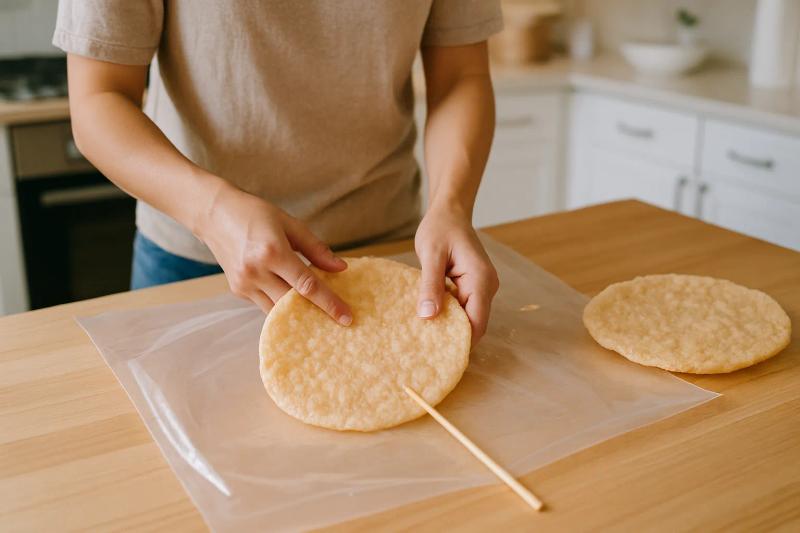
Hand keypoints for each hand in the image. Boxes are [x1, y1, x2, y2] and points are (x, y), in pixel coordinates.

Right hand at [196, 184, 351, 323]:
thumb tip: (341, 268)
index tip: (347, 318)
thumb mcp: (289, 224)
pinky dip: (280, 303)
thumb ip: (316, 248)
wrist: (213, 214)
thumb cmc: (255, 214)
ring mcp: (244, 284)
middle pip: (293, 303)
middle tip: (338, 320)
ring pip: (277, 310)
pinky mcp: (237, 290)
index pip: (307, 286)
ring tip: (318, 313)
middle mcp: (256, 271)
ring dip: (297, 312)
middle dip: (316, 313)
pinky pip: (265, 304)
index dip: (329, 304)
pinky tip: (291, 297)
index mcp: (273, 252)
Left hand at [414, 204, 498, 344]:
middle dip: (454, 337)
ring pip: (468, 316)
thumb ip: (430, 285)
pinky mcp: (472, 286)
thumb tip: (428, 316)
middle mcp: (487, 286)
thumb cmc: (440, 228)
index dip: (461, 341)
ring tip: (426, 339)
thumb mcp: (431, 255)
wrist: (450, 211)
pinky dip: (449, 314)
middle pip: (475, 323)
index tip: (440, 355)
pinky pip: (463, 307)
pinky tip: (430, 319)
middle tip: (428, 351)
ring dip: (450, 326)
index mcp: (481, 279)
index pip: (476, 321)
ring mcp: (481, 287)